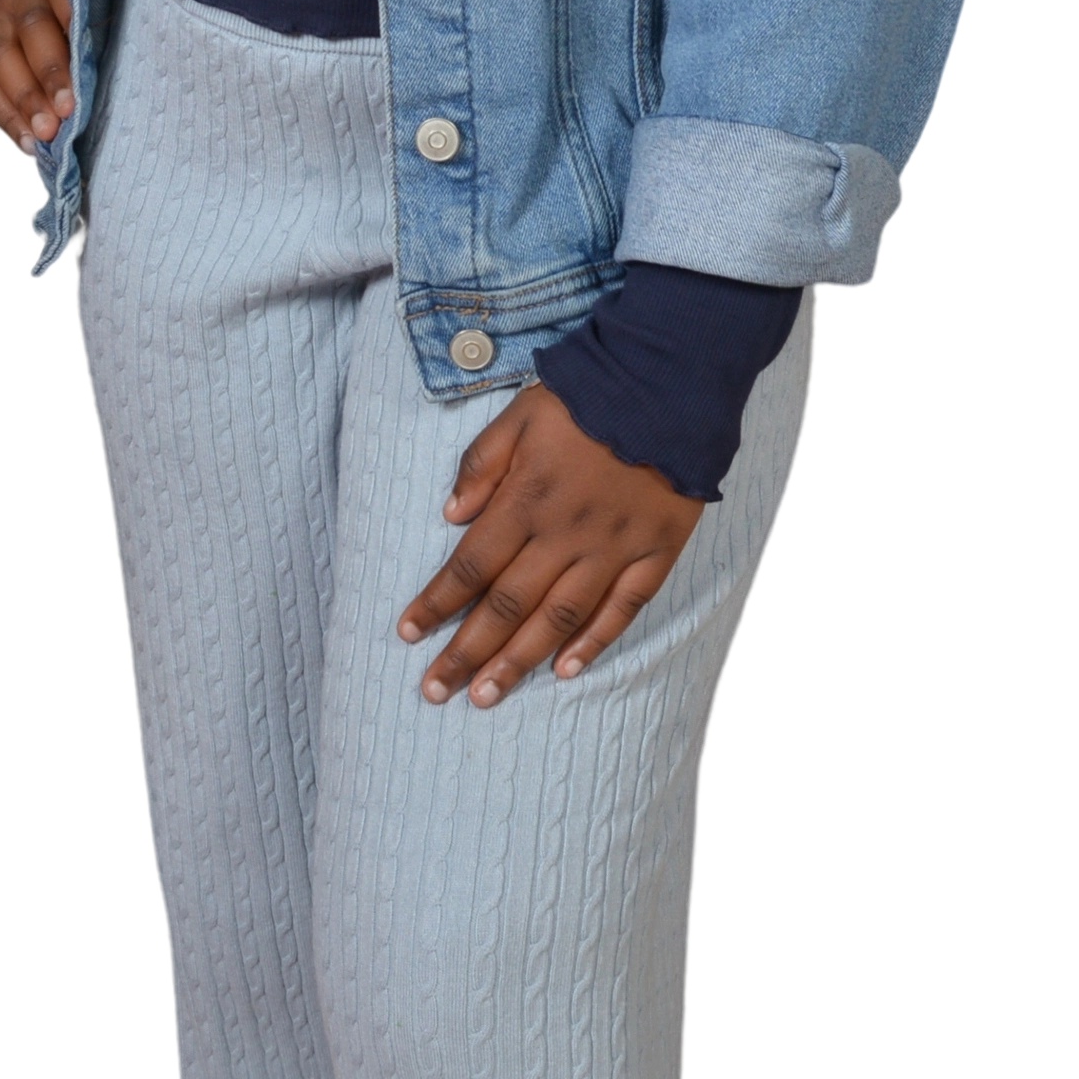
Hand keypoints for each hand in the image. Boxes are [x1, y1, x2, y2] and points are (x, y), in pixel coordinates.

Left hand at [395, 380, 706, 708]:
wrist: (670, 382)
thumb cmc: (588, 395)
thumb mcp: (520, 414)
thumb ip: (482, 463)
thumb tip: (450, 514)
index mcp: (526, 499)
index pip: (470, 565)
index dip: (436, 603)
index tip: (408, 634)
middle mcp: (565, 534)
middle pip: (507, 605)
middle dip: (466, 651)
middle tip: (435, 691)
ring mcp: (612, 549)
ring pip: (558, 618)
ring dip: (519, 661)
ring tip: (486, 695)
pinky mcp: (654, 552)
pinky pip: (621, 608)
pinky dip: (592, 642)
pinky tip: (565, 670)